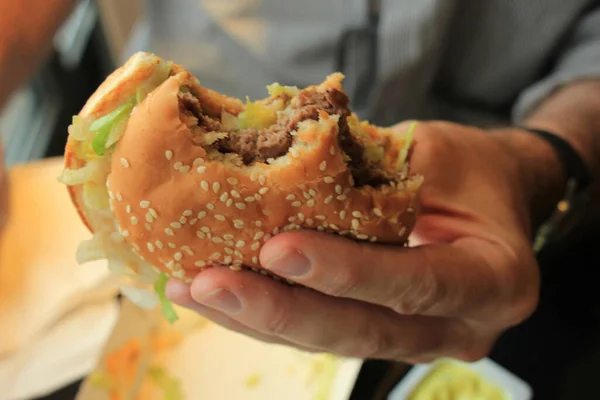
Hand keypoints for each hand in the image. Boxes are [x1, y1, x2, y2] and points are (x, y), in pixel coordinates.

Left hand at [166, 121, 561, 362]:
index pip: (419, 284)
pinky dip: (264, 315)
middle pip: (365, 333)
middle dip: (283, 311)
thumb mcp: (438, 154)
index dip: (348, 273)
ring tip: (195, 288)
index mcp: (494, 279)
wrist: (487, 197)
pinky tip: (214, 294)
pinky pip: (317, 332)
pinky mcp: (377, 333)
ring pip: (332, 342)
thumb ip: (375, 167)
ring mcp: (415, 339)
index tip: (279, 248)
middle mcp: (458, 326)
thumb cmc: (469, 171)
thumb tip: (284, 158)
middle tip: (213, 281)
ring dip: (258, 319)